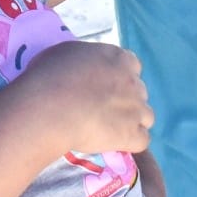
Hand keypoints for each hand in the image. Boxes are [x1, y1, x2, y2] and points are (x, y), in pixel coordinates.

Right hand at [23, 42, 152, 155]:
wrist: (50, 108)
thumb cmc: (50, 76)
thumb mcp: (65, 52)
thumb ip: (83, 59)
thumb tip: (82, 67)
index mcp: (118, 58)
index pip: (132, 65)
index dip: (120, 77)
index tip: (106, 86)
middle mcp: (133, 81)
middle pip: (139, 92)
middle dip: (126, 100)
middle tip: (103, 110)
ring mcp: (136, 109)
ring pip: (146, 116)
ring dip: (132, 122)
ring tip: (110, 130)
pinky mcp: (133, 135)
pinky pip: (142, 140)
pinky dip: (130, 143)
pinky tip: (113, 144)